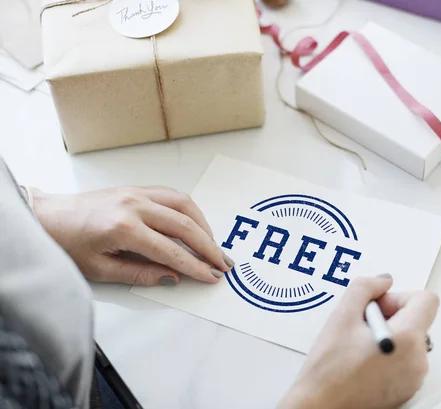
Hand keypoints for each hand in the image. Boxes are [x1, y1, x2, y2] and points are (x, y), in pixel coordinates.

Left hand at [30, 186, 233, 285]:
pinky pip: (171, 195)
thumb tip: (171, 277)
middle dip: (208, 246)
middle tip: (223, 263)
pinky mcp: (136, 188)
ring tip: (212, 245)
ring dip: (203, 225)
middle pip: (184, 225)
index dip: (194, 266)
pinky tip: (195, 224)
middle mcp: (134, 206)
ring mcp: (136, 193)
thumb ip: (139, 274)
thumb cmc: (67, 243)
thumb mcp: (100, 269)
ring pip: (183, 204)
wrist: (46, 217)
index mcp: (124, 228)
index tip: (210, 277)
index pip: (170, 251)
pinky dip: (189, 210)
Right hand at [278, 275, 438, 408]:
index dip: (400, 297)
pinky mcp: (406, 390)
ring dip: (389, 335)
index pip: (427, 300)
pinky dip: (389, 355)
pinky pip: (406, 361)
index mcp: (407, 339)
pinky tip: (363, 361)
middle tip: (361, 327)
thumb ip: (365, 288)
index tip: (378, 307)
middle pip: (417, 320)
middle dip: (391, 316)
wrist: (320, 407)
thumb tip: (383, 281)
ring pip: (410, 340)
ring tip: (359, 347)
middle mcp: (418, 361)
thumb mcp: (341, 316)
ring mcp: (414, 378)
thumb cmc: (328, 369)